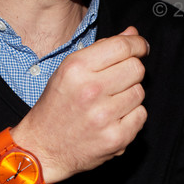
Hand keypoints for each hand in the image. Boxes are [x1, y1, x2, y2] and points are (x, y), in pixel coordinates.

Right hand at [14, 26, 148, 182]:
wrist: (42, 149)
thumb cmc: (57, 106)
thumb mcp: (70, 70)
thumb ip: (103, 49)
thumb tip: (133, 34)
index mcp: (77, 68)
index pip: (123, 46)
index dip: (138, 44)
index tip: (141, 48)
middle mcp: (90, 90)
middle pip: (136, 68)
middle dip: (131, 72)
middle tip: (117, 81)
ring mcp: (104, 116)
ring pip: (140, 92)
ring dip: (130, 96)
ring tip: (109, 103)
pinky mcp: (115, 138)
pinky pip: (141, 115)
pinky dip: (132, 116)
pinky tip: (113, 119)